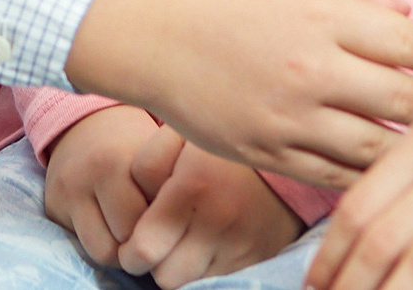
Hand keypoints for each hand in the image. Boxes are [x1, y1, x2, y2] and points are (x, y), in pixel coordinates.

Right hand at [42, 105, 166, 267]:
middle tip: (152, 225)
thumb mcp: (158, 153)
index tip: (171, 208)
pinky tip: (109, 223)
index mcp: (119, 159)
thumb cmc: (136, 144)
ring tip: (131, 231)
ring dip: (120, 249)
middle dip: (144, 238)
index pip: (153, 217)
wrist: (88, 122)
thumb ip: (170, 187)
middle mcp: (89, 174)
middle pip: (129, 237)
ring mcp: (68, 192)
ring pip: (103, 251)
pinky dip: (100, 240)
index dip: (167, 219)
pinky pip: (82, 245)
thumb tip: (180, 229)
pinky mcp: (53, 206)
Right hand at [67, 0, 412, 187]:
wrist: (151, 31)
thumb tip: (408, 16)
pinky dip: (364, 176)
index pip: (411, 46)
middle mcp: (316, 70)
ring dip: (409, 151)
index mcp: (326, 18)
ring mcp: (292, 117)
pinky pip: (334, 176)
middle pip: (405, 104)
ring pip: (376, 149)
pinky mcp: (268, 152)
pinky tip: (377, 168)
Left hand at [116, 124, 303, 286]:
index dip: (131, 250)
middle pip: (165, 276)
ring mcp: (241, 246)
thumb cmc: (219, 146)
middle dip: (155, 263)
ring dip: (181, 269)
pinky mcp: (256, 260)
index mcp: (193, 187)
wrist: (281, 156)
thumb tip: (135, 205)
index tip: (132, 241)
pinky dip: (207, 271)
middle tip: (157, 243)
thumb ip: (146, 165)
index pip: (144, 249)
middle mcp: (218, 223)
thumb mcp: (178, 137)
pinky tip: (207, 247)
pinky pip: (217, 282)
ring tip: (183, 243)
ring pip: (190, 284)